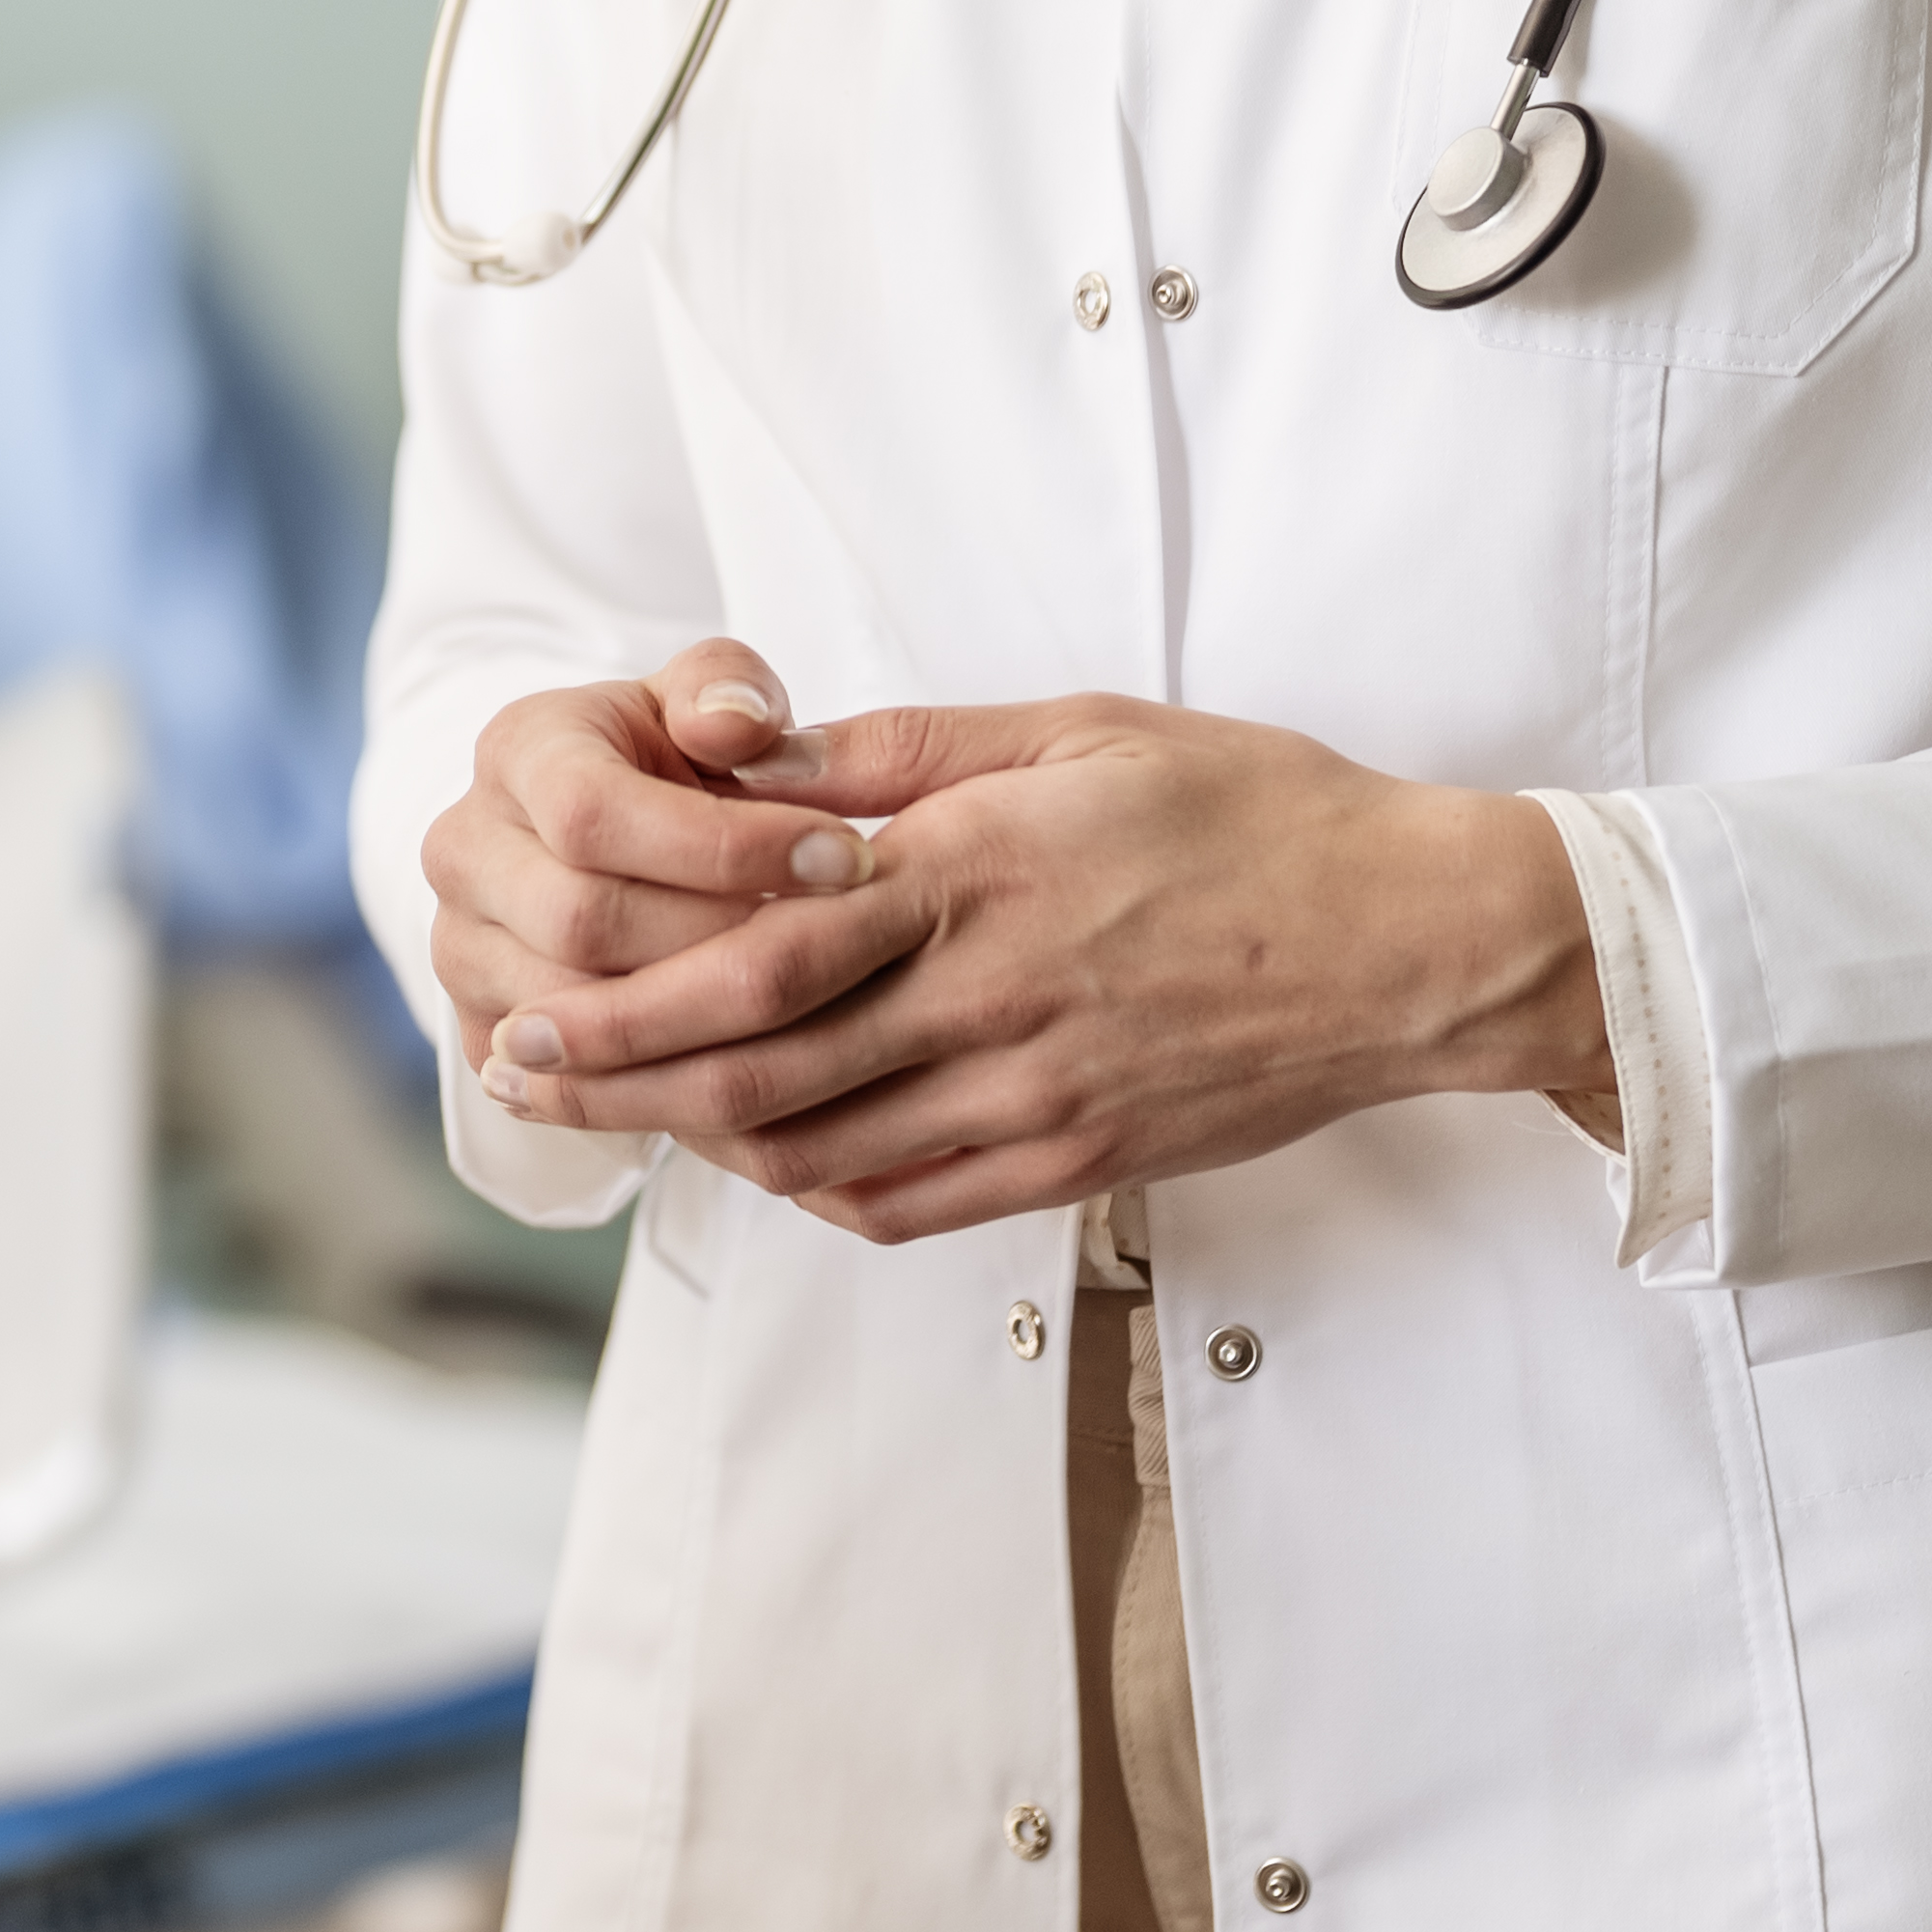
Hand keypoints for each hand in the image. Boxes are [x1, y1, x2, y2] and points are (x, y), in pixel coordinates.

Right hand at [419, 638, 888, 1090]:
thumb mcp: (708, 704)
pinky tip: (766, 1052)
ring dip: (702, 1015)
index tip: (847, 858)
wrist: (609, 849)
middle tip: (844, 940)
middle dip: (721, 937)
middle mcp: (462, 850)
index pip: (595, 810)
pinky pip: (571, 1080)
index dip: (726, 844)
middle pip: (580, 921)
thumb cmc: (679, 766)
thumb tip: (740, 722)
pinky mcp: (481, 1034)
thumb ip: (727, 690)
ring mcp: (458, 949)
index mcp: (515, 752)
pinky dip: (672, 1074)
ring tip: (812, 996)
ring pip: (572, 1013)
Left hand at [474, 695, 1612, 1244]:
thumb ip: (910, 754)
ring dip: (700, 1142)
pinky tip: (768, 1165)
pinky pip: (912, 1200)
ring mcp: (1034, 1095)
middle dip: (622, 1081)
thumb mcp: (1079, 731)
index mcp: (977, 876)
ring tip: (615, 1119)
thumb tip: (762, 755)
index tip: (537, 1003)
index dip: (631, 993)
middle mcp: (990, 998)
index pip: (761, 950)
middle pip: (761, 1069)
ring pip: (821, 1148)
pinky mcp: (1076, 1158)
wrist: (1406, 943)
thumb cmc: (1253, 815)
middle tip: (524, 1076)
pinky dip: (819, 1189)